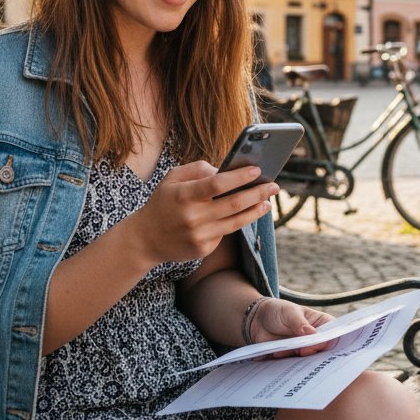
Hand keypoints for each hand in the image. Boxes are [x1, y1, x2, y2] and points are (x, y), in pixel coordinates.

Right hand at [128, 161, 277, 267]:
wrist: (144, 239)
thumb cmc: (162, 202)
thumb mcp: (172, 178)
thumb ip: (198, 169)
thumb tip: (225, 169)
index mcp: (184, 195)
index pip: (218, 184)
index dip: (239, 177)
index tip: (257, 170)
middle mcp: (193, 217)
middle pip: (234, 204)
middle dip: (258, 193)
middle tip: (274, 186)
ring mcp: (199, 236)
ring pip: (236, 222)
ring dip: (256, 211)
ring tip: (268, 202)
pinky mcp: (203, 249)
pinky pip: (225, 233)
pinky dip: (235, 222)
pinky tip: (243, 214)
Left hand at [251, 299, 333, 356]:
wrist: (257, 321)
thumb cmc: (277, 311)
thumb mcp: (288, 312)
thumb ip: (299, 323)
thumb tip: (312, 334)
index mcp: (321, 323)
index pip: (332, 333)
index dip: (327, 341)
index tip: (313, 344)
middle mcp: (316, 338)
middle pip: (323, 350)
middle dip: (313, 353)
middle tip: (299, 352)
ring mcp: (305, 349)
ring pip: (309, 359)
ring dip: (298, 359)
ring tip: (283, 352)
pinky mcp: (294, 358)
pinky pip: (296, 365)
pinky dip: (288, 363)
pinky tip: (277, 355)